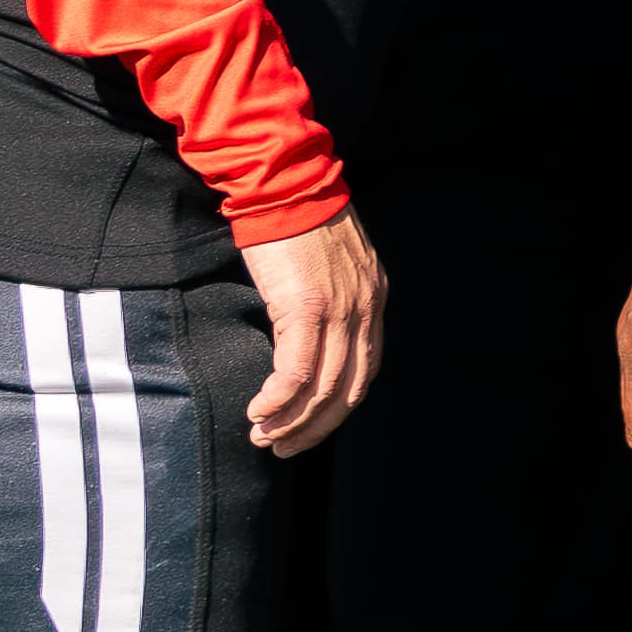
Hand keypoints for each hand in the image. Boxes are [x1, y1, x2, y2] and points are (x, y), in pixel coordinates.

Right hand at [242, 213, 385, 455]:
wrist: (282, 184)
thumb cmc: (296, 220)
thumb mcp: (329, 264)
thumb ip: (331, 298)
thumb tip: (310, 336)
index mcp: (373, 298)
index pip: (366, 368)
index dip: (338, 404)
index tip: (310, 425)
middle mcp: (365, 308)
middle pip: (350, 388)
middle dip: (316, 426)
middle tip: (283, 446)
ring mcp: (339, 309)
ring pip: (324, 388)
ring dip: (292, 421)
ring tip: (263, 436)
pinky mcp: (306, 308)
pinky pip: (296, 371)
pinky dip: (278, 400)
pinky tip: (259, 411)